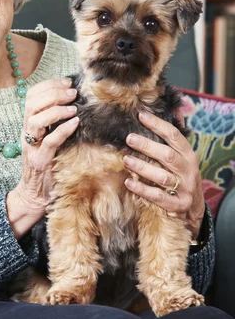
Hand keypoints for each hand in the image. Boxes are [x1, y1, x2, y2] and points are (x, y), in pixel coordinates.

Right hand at [7, 78, 78, 237]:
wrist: (35, 195)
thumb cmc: (47, 165)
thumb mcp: (49, 139)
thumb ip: (56, 122)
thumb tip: (76, 102)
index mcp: (28, 125)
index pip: (30, 96)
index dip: (48, 85)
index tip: (67, 82)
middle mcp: (27, 133)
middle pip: (31, 104)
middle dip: (53, 93)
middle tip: (72, 92)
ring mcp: (32, 148)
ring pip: (35, 121)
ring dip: (56, 110)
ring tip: (73, 108)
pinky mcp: (41, 161)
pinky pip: (49, 142)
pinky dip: (62, 130)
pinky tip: (75, 123)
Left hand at [123, 110, 204, 238]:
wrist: (193, 209)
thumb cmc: (181, 176)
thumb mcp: (182, 157)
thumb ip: (174, 137)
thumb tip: (173, 109)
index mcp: (188, 155)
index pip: (174, 136)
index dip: (158, 124)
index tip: (141, 115)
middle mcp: (188, 170)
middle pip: (167, 155)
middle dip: (147, 146)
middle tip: (129, 138)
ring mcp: (184, 188)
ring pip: (162, 177)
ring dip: (143, 168)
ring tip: (126, 160)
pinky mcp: (177, 205)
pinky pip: (158, 197)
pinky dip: (143, 189)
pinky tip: (128, 182)